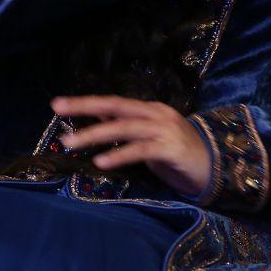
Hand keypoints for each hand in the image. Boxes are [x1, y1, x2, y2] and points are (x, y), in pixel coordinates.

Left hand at [53, 95, 211, 198]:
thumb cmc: (177, 153)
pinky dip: (119, 155)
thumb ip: (126, 124)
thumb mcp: (148, 136)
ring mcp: (164, 131)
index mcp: (150, 109)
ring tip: (70, 143)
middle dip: (85, 108)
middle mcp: (156, 114)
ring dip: (95, 135)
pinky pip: (140, 151)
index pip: (113, 102)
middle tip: (58, 110)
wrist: (213, 167)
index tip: (58, 104)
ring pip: (124, 128)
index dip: (86, 102)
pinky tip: (101, 162)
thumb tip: (99, 114)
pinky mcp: (170, 149)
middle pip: (116, 108)